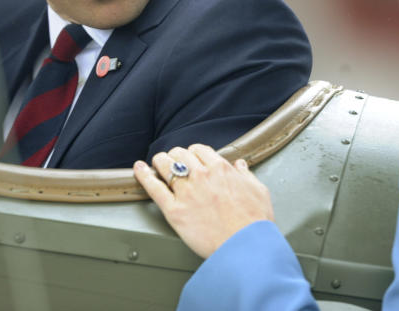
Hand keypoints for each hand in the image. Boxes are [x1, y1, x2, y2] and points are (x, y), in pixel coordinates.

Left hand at [133, 143, 274, 257]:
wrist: (245, 248)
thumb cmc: (254, 223)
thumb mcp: (258, 191)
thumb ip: (246, 174)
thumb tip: (239, 165)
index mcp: (220, 169)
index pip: (199, 150)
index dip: (194, 153)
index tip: (192, 159)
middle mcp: (201, 176)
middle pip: (179, 154)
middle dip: (176, 156)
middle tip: (174, 162)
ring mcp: (186, 192)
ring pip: (165, 165)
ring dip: (160, 161)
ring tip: (157, 164)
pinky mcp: (174, 211)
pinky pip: (154, 188)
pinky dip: (144, 176)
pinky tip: (139, 169)